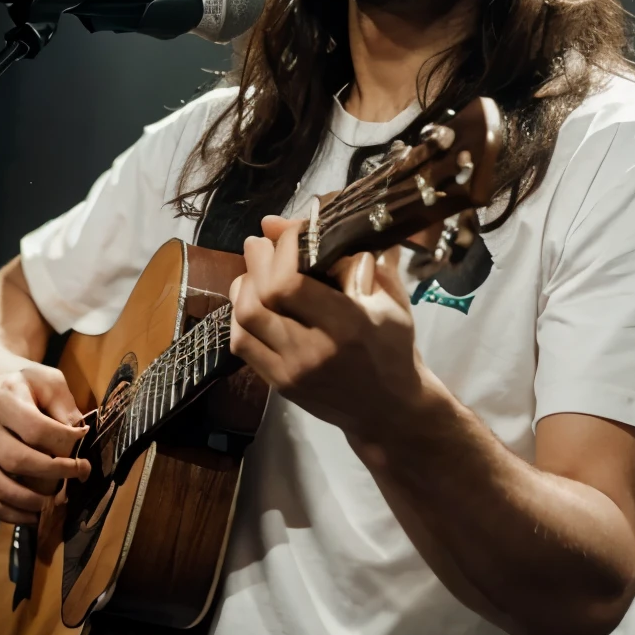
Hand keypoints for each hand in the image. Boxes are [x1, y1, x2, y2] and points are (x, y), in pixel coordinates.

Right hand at [0, 346, 90, 524]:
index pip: (35, 430)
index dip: (65, 444)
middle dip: (54, 473)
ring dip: (34, 500)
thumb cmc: (24, 385)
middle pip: (17, 460)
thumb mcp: (48, 382)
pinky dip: (12, 514)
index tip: (84, 448)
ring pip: (0, 486)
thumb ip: (65, 407)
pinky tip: (35, 516)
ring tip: (59, 500)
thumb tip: (80, 440)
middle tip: (79, 474)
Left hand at [228, 215, 424, 444]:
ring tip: (255, 270)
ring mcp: (293, 371)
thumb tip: (312, 225)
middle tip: (262, 242)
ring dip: (244, 285)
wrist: (391, 409)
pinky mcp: (280, 384)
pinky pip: (242, 343)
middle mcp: (315, 350)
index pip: (290, 281)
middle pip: (261, 296)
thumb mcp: (389, 296)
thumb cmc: (394, 345)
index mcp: (348, 325)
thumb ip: (351, 256)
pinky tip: (252, 300)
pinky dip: (240, 314)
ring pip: (245, 318)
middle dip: (257, 259)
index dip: (283, 247)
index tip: (292, 231)